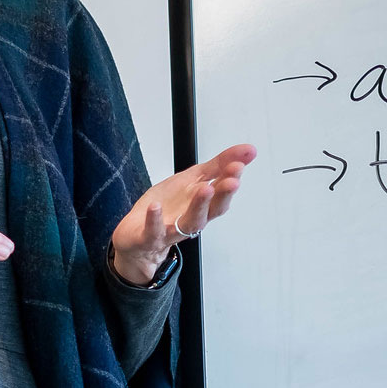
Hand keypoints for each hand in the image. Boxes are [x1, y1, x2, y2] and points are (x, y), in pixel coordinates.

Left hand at [109, 143, 256, 284]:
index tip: (239, 164)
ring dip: (199, 205)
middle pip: (213, 209)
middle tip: (232, 180)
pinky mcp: (150, 236)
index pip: (221, 192)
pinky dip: (155, 219)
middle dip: (224, 194)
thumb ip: (218, 165)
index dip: (231, 178)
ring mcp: (172, 228)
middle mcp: (192, 218)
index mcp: (203, 204)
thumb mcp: (192, 179)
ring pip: (190, 221)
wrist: (138, 234)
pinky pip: (154, 230)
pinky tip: (156, 206)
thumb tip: (248, 151)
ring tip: (205, 188)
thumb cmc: (167, 207)